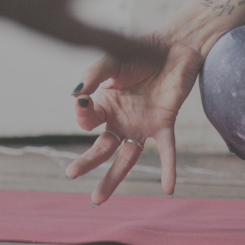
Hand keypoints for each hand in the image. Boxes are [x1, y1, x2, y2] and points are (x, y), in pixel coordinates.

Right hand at [64, 37, 204, 204]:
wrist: (173, 44)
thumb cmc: (139, 51)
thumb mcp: (112, 60)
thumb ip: (94, 76)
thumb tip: (75, 95)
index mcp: (105, 104)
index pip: (87, 120)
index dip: (82, 113)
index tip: (82, 100)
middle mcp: (121, 120)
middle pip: (102, 148)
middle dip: (87, 162)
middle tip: (71, 174)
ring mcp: (142, 124)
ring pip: (127, 158)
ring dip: (114, 178)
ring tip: (97, 200)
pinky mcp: (164, 123)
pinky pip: (166, 151)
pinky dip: (168, 169)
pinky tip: (168, 188)